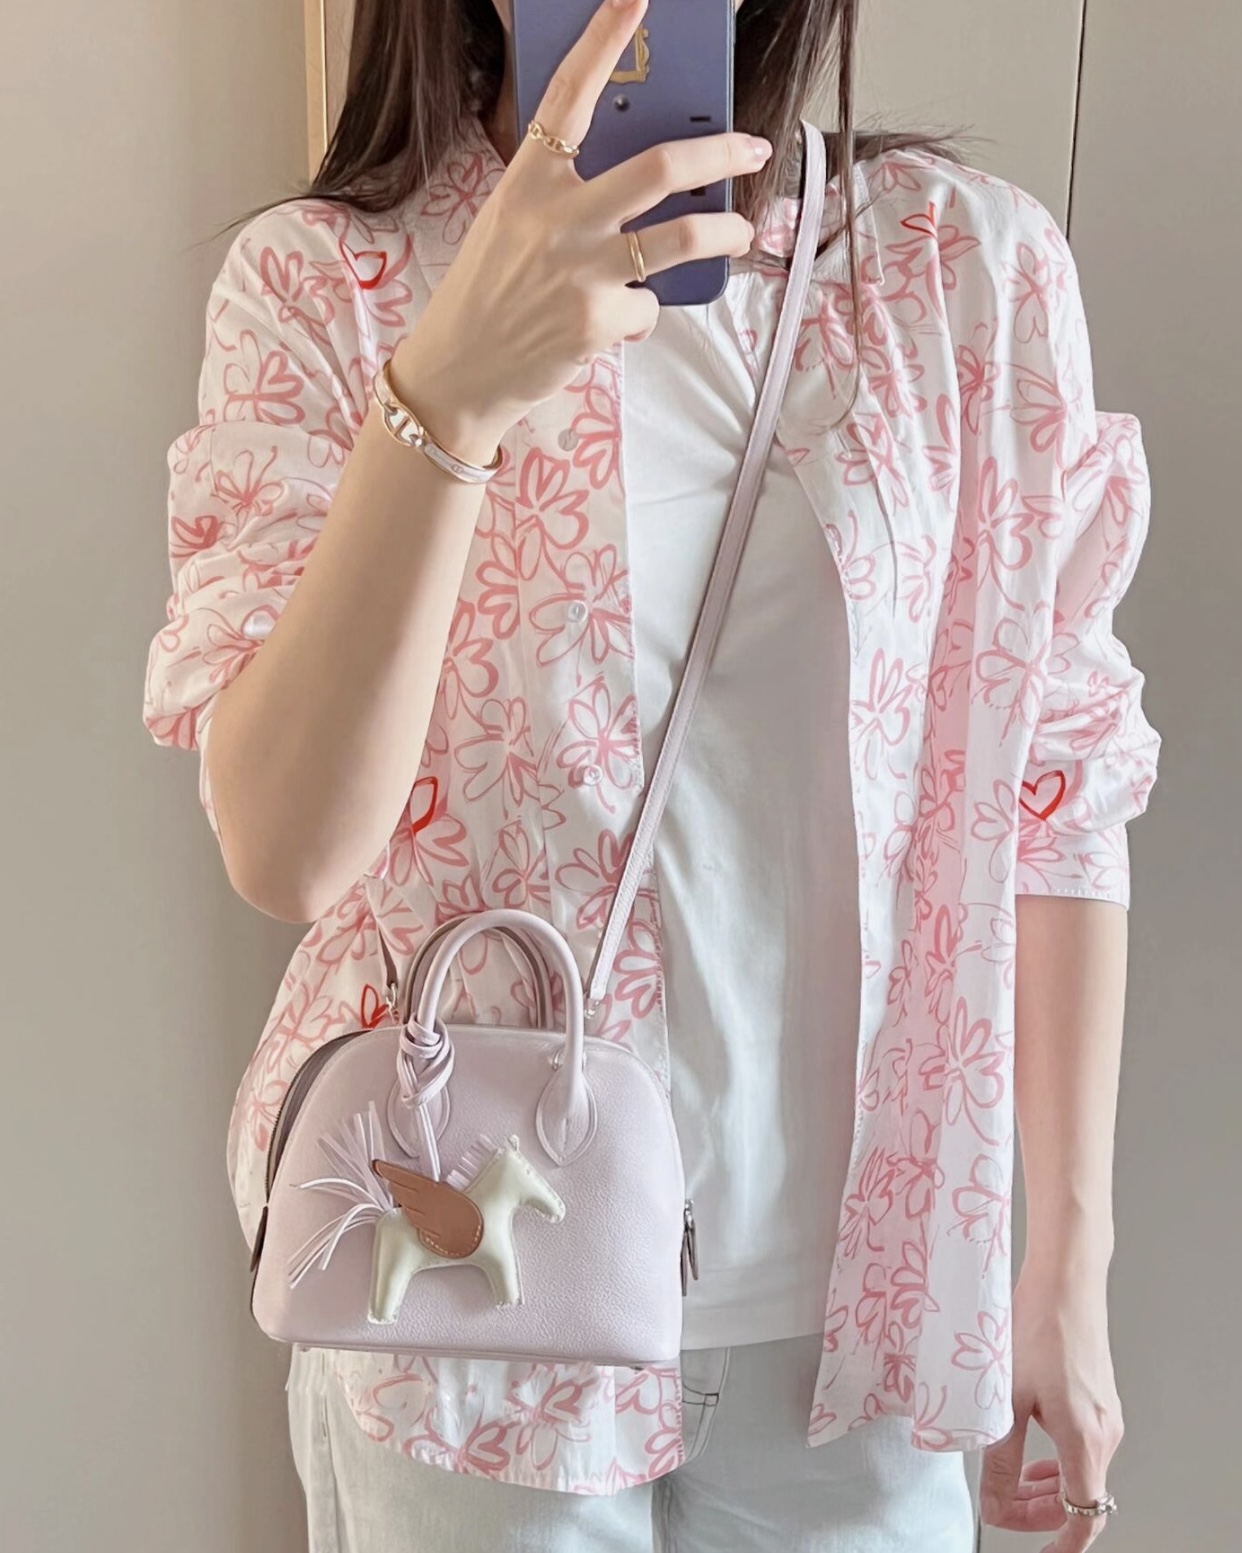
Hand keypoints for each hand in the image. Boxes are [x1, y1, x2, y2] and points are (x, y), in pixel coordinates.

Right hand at [394, 0, 770, 455]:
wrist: (459, 372)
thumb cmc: (488, 294)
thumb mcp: (511, 224)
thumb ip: (564, 195)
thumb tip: (643, 184)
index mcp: (527, 180)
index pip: (569, 95)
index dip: (604, 41)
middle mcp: (556, 217)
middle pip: (658, 169)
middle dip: (719, 153)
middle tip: (751, 148)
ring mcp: (580, 270)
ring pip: (681, 238)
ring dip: (724, 233)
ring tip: (739, 233)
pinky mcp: (596, 321)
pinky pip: (650, 307)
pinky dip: (645, 314)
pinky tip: (619, 323)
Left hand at [979, 1262, 1123, 1550]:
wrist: (1065, 1279)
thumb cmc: (1036, 1325)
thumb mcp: (1006, 1397)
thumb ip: (999, 1456)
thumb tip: (993, 1501)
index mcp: (1085, 1438)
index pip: (1083, 1517)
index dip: (1059, 1542)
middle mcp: (1105, 1432)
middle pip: (1082, 1500)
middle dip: (1041, 1514)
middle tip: (1004, 1511)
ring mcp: (1106, 1416)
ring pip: (1082, 1475)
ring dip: (1047, 1488)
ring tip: (1010, 1485)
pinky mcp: (1100, 1400)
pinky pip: (1084, 1450)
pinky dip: (1057, 1463)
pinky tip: (1029, 1454)